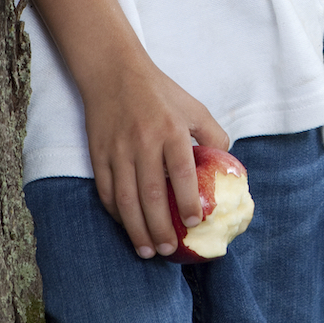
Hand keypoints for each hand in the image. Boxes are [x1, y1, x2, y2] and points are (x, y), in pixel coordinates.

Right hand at [78, 54, 231, 258]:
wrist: (114, 72)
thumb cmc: (160, 92)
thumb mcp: (194, 107)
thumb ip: (213, 136)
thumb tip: (225, 168)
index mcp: (172, 131)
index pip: (183, 174)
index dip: (189, 201)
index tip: (195, 222)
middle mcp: (145, 142)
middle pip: (153, 194)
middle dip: (161, 227)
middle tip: (169, 248)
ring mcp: (119, 150)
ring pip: (127, 199)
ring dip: (137, 229)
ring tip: (147, 250)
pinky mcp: (99, 154)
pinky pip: (106, 191)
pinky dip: (116, 213)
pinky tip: (126, 226)